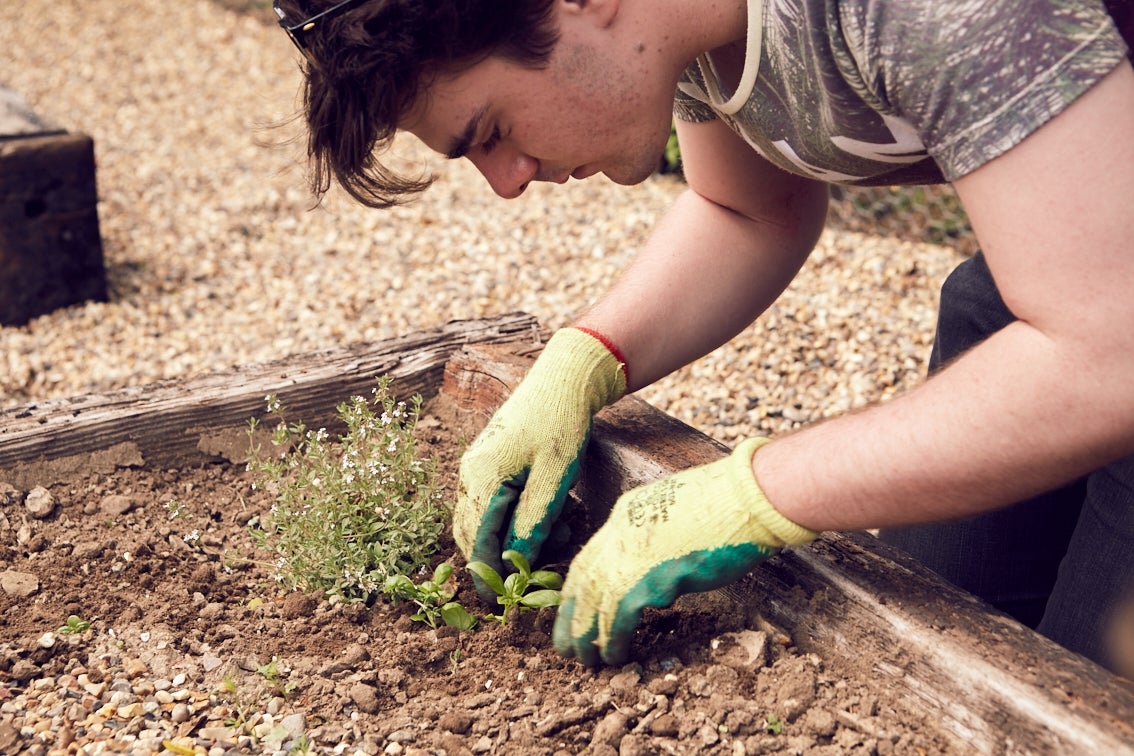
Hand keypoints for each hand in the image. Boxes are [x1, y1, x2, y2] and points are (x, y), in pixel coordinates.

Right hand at [454, 328, 625, 598]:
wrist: (563, 378)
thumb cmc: (561, 424)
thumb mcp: (555, 478)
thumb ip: (534, 523)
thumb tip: (517, 565)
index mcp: (482, 478)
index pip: (477, 540)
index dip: (487, 574)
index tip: (497, 604)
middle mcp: (470, 474)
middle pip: (473, 534)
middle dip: (502, 558)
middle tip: (537, 575)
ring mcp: (476, 467)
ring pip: (483, 520)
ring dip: (514, 537)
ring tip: (561, 532)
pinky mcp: (490, 463)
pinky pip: (494, 503)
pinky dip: (516, 517)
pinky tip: (552, 514)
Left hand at [552, 437, 816, 665]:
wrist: (747, 497)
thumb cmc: (729, 502)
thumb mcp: (678, 512)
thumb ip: (659, 537)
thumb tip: (660, 569)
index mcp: (627, 512)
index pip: (592, 552)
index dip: (581, 585)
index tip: (575, 607)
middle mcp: (621, 531)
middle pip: (583, 578)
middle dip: (570, 613)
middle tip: (564, 642)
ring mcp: (633, 553)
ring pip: (594, 601)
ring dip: (587, 635)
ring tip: (585, 660)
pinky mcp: (651, 577)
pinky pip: (620, 616)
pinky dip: (614, 639)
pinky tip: (615, 656)